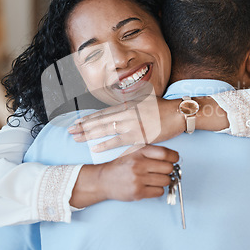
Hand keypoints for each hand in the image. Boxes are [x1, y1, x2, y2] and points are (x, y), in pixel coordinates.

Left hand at [68, 96, 184, 152]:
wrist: (178, 113)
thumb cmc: (164, 108)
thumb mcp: (145, 101)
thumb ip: (133, 104)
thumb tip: (124, 105)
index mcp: (128, 105)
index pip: (104, 112)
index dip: (90, 118)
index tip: (78, 121)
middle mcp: (127, 113)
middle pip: (101, 120)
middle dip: (84, 126)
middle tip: (70, 130)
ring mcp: (132, 124)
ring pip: (106, 129)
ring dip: (90, 134)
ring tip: (77, 138)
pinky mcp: (139, 136)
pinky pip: (119, 141)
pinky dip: (106, 144)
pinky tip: (96, 148)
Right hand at [69, 145, 178, 207]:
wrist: (103, 180)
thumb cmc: (121, 165)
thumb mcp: (134, 152)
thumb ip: (152, 152)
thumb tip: (174, 157)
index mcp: (139, 152)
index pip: (166, 153)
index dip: (174, 157)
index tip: (174, 160)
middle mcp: (139, 164)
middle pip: (168, 168)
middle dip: (169, 170)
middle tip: (164, 171)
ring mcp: (138, 179)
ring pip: (165, 181)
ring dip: (164, 181)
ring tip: (155, 179)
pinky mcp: (137, 193)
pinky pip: (159, 192)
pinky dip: (158, 190)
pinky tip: (150, 186)